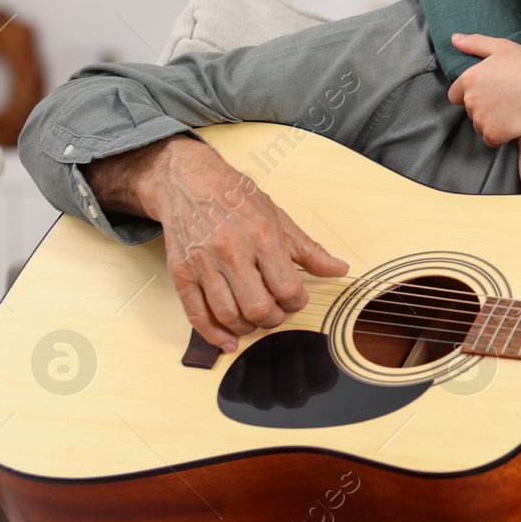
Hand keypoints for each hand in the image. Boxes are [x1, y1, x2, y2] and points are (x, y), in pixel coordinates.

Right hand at [85, 135, 348, 351]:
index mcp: (261, 236)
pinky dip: (213, 334)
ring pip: (228, 315)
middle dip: (274, 318)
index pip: (287, 287)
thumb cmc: (236, 198)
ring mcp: (202, 264)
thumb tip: (340, 269)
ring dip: (247, 327)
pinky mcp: (180, 273)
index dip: (297, 302)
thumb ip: (309, 249)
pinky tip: (228, 340)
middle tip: (277, 312)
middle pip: (257, 307)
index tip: (296, 299)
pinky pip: (196, 315)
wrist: (188, 181)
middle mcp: (230, 251)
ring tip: (255, 321)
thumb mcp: (278, 217)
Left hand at [447, 33, 520, 146]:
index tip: (488, 92)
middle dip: (483, 107)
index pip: (455, 95)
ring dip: (491, 122)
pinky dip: (500, 135)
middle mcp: (470, 100)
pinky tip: (514, 123)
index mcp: (468, 79)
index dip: (470, 94)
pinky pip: (490, 139)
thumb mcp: (501, 47)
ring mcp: (481, 119)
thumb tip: (454, 39)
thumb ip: (474, 44)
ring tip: (512, 110)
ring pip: (480, 126)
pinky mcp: (493, 134)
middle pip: (470, 111)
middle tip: (505, 99)